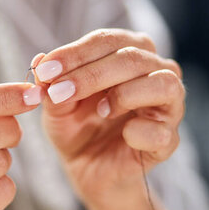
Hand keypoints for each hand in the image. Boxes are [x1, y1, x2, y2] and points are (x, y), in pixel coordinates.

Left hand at [31, 29, 184, 207]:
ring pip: (163, 83)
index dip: (76, 52)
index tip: (46, 69)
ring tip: (100, 110)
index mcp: (129, 52)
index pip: (107, 41)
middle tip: (59, 91)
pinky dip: (141, 132)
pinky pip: (163, 131)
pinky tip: (124, 135)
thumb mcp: (56, 104)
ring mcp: (168, 106)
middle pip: (132, 57)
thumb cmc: (76, 126)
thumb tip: (40, 61)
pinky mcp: (168, 140)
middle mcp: (156, 71)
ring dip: (124, 94)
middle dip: (92, 74)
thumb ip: (51, 84)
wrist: (87, 168)